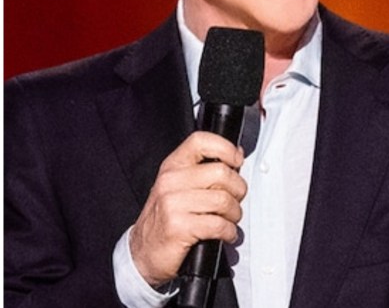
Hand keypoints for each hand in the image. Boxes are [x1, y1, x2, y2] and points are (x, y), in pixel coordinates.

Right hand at [129, 131, 246, 286]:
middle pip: (222, 173)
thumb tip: (236, 154)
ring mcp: (172, 204)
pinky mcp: (178, 227)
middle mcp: (170, 182)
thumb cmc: (165, 219)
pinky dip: (229, 231)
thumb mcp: (178, 187)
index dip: (225, 148)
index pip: (200, 141)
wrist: (143, 253)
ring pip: (223, 200)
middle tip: (235, 200)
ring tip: (229, 220)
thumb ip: (204, 170)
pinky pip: (219, 224)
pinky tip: (225, 234)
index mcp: (172, 167)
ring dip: (234, 214)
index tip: (237, 160)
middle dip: (238, 190)